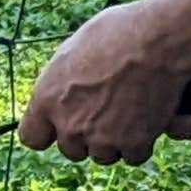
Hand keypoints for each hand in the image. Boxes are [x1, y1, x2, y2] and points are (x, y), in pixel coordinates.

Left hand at [21, 0, 190, 164]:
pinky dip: (141, 143)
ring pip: (103, 155)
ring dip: (115, 141)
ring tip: (130, 112)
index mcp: (46, 99)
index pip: (32, 137)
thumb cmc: (118, 33)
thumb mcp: (74, 49)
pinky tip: (148, 121)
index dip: (49, 132)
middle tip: (108, 112)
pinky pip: (133, 156)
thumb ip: (62, 80)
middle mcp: (69, 124)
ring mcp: (101, 138)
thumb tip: (62, 88)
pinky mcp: (132, 144)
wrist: (159, 40)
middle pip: (72, 149)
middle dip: (87, 136)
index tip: (63, 124)